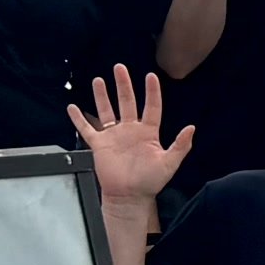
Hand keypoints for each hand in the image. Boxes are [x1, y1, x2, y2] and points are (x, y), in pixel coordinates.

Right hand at [69, 66, 194, 202]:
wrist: (129, 197)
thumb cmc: (150, 182)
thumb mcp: (169, 163)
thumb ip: (180, 145)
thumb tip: (192, 128)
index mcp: (148, 132)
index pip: (151, 106)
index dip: (152, 92)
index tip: (151, 76)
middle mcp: (130, 130)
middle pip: (127, 101)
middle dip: (123, 84)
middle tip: (120, 68)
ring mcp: (114, 136)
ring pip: (107, 110)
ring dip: (102, 95)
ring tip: (99, 80)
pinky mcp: (99, 145)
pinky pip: (87, 129)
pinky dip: (79, 118)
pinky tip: (72, 107)